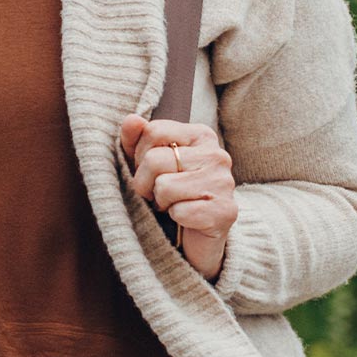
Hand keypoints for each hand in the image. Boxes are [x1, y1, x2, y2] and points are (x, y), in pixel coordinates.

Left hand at [119, 113, 237, 282]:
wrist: (197, 237)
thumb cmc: (168, 192)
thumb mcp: (145, 162)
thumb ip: (136, 139)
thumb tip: (131, 119)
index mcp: (200, 135)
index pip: (152, 131)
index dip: (139, 155)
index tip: (149, 170)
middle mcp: (217, 155)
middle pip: (155, 160)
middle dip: (145, 182)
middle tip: (158, 193)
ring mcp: (224, 183)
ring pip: (164, 186)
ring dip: (160, 202)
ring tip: (172, 204)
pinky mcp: (226, 212)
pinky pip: (179, 212)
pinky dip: (175, 218)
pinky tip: (185, 218)